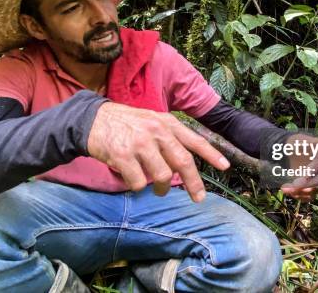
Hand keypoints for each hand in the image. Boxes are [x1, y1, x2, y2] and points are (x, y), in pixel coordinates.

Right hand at [87, 102, 229, 201]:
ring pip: (162, 176)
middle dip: (193, 183)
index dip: (211, 155)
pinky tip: (133, 180)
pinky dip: (138, 187)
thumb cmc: (125, 124)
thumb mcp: (151, 121)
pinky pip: (139, 182)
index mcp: (166, 123)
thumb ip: (169, 139)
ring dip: (161, 188)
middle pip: (183, 162)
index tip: (225, 167)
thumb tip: (184, 166)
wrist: (92, 119)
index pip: (194, 140)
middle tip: (198, 198)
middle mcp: (156, 131)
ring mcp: (140, 143)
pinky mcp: (123, 155)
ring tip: (157, 189)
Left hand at [280, 133, 317, 201]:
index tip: (305, 174)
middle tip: (294, 184)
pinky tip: (287, 190)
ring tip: (285, 188)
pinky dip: (298, 196)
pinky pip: (309, 196)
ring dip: (300, 192)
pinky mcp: (312, 187)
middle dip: (308, 184)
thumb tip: (317, 141)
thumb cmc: (295, 144)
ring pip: (315, 190)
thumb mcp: (298, 140)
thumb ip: (306, 141)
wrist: (291, 153)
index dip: (314, 168)